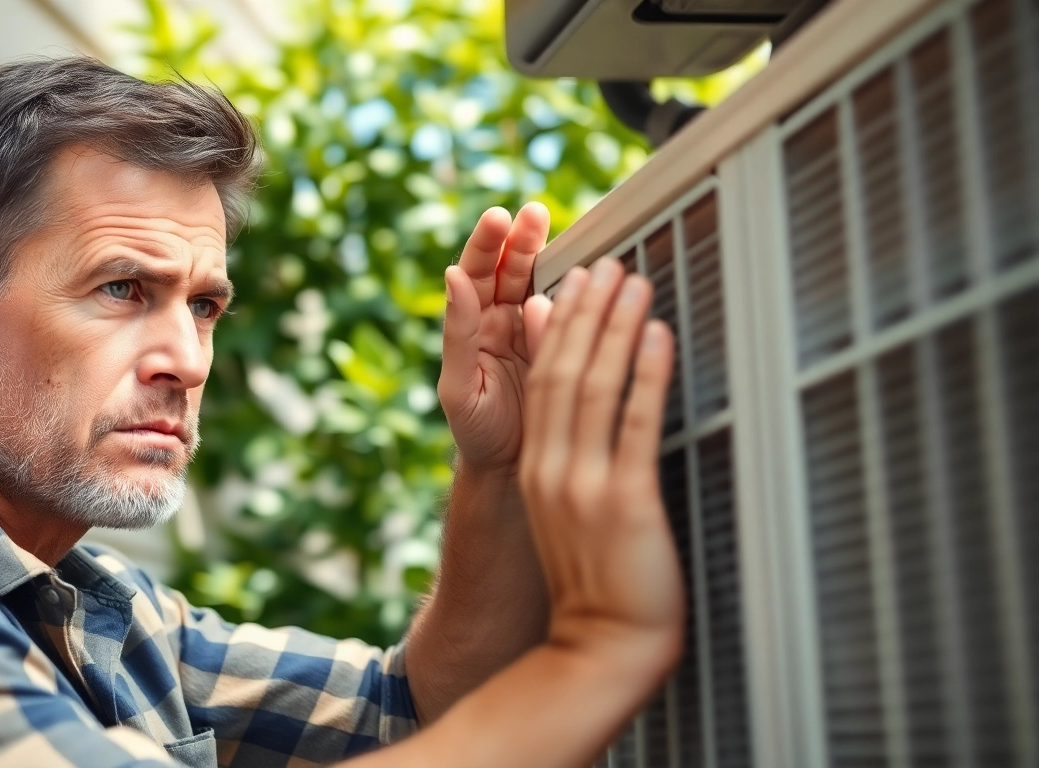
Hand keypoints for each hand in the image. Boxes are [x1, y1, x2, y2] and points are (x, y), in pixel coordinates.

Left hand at [438, 203, 550, 472]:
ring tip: (553, 223)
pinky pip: (566, 312)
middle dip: (520, 238)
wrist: (514, 471)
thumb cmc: (477, 431)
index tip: (498, 218)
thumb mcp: (459, 385)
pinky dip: (574, 288)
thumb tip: (452, 276)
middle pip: (508, 269)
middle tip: (534, 212)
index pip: (475, 274)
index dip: (486, 245)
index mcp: (471, 327)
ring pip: (537, 282)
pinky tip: (585, 268)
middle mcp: (499, 323)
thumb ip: (457, 333)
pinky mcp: (560, 347)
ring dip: (545, 252)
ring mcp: (531, 332)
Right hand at [519, 258, 684, 664]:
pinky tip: (659, 337)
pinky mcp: (625, 502)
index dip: (562, 327)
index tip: (578, 284)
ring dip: (616, 328)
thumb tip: (585, 419)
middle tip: (609, 263)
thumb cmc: (597, 588)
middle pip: (564, 371)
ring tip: (635, 283)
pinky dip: (646, 375)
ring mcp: (585, 484)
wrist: (601, 649)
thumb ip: (570, 465)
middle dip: (588, 312)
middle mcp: (554, 468)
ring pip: (594, 386)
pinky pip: (635, 424)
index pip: (543, 380)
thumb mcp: (568, 517)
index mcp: (540, 469)